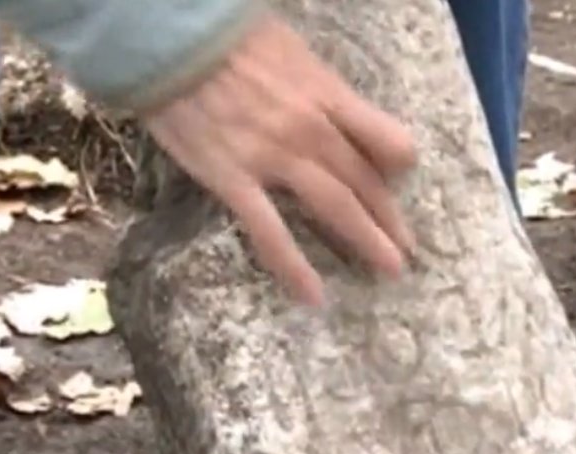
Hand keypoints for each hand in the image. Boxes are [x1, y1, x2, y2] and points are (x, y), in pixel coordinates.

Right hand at [142, 14, 417, 305]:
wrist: (169, 36)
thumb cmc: (226, 35)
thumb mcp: (290, 49)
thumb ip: (315, 85)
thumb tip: (326, 105)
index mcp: (326, 93)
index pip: (384, 139)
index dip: (398, 165)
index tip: (400, 184)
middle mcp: (312, 130)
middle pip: (365, 180)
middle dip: (390, 218)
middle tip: (406, 250)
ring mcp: (274, 158)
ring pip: (335, 206)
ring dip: (367, 240)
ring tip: (389, 270)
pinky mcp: (234, 180)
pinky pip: (270, 232)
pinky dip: (294, 268)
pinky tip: (313, 296)